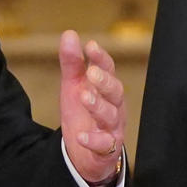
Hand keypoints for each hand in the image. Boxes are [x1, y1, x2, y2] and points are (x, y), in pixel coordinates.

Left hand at [57, 29, 124, 184]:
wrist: (85, 152)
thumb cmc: (83, 113)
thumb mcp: (73, 85)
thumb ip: (72, 62)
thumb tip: (70, 34)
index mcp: (106, 90)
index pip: (108, 70)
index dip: (101, 58)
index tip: (91, 46)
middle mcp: (113, 107)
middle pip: (116, 92)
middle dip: (105, 82)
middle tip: (92, 73)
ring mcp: (111, 128)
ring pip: (111, 116)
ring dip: (98, 106)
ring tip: (85, 96)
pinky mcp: (105, 149)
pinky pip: (103, 145)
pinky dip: (93, 140)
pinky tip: (81, 136)